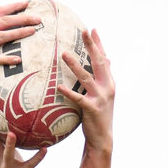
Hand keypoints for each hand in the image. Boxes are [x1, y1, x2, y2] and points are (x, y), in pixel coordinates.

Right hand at [0, 98, 46, 167]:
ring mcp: (8, 167)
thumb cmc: (15, 167)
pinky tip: (45, 150)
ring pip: (7, 155)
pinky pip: (30, 165)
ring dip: (10, 145)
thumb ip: (11, 136)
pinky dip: (37, 158)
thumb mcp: (10, 151)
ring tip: (13, 134)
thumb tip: (20, 113)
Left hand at [60, 29, 114, 152]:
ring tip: (64, 54)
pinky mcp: (92, 109)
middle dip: (92, 46)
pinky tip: (58, 87)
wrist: (102, 138)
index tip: (93, 29)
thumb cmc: (99, 116)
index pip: (104, 59)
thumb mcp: (104, 95)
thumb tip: (107, 59)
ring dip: (75, 65)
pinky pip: (78, 98)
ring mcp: (101, 98)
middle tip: (84, 31)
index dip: (99, 44)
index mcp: (109, 82)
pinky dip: (68, 92)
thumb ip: (104, 77)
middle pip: (98, 62)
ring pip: (86, 78)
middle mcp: (107, 87)